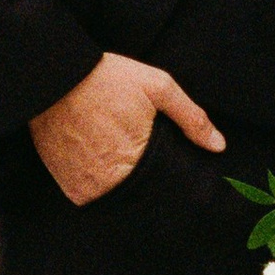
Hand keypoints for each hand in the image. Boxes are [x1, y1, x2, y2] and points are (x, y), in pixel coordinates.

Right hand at [29, 53, 224, 205]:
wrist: (54, 77)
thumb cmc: (107, 79)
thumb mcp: (157, 87)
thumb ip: (191, 117)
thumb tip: (219, 146)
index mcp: (138, 160)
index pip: (164, 185)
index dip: (166, 173)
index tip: (162, 159)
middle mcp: (109, 180)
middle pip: (139, 193)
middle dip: (143, 178)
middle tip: (133, 149)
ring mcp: (85, 186)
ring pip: (115, 197)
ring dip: (119, 182)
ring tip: (114, 151)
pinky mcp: (67, 185)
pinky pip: (90, 195)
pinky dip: (97, 182)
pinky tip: (97, 157)